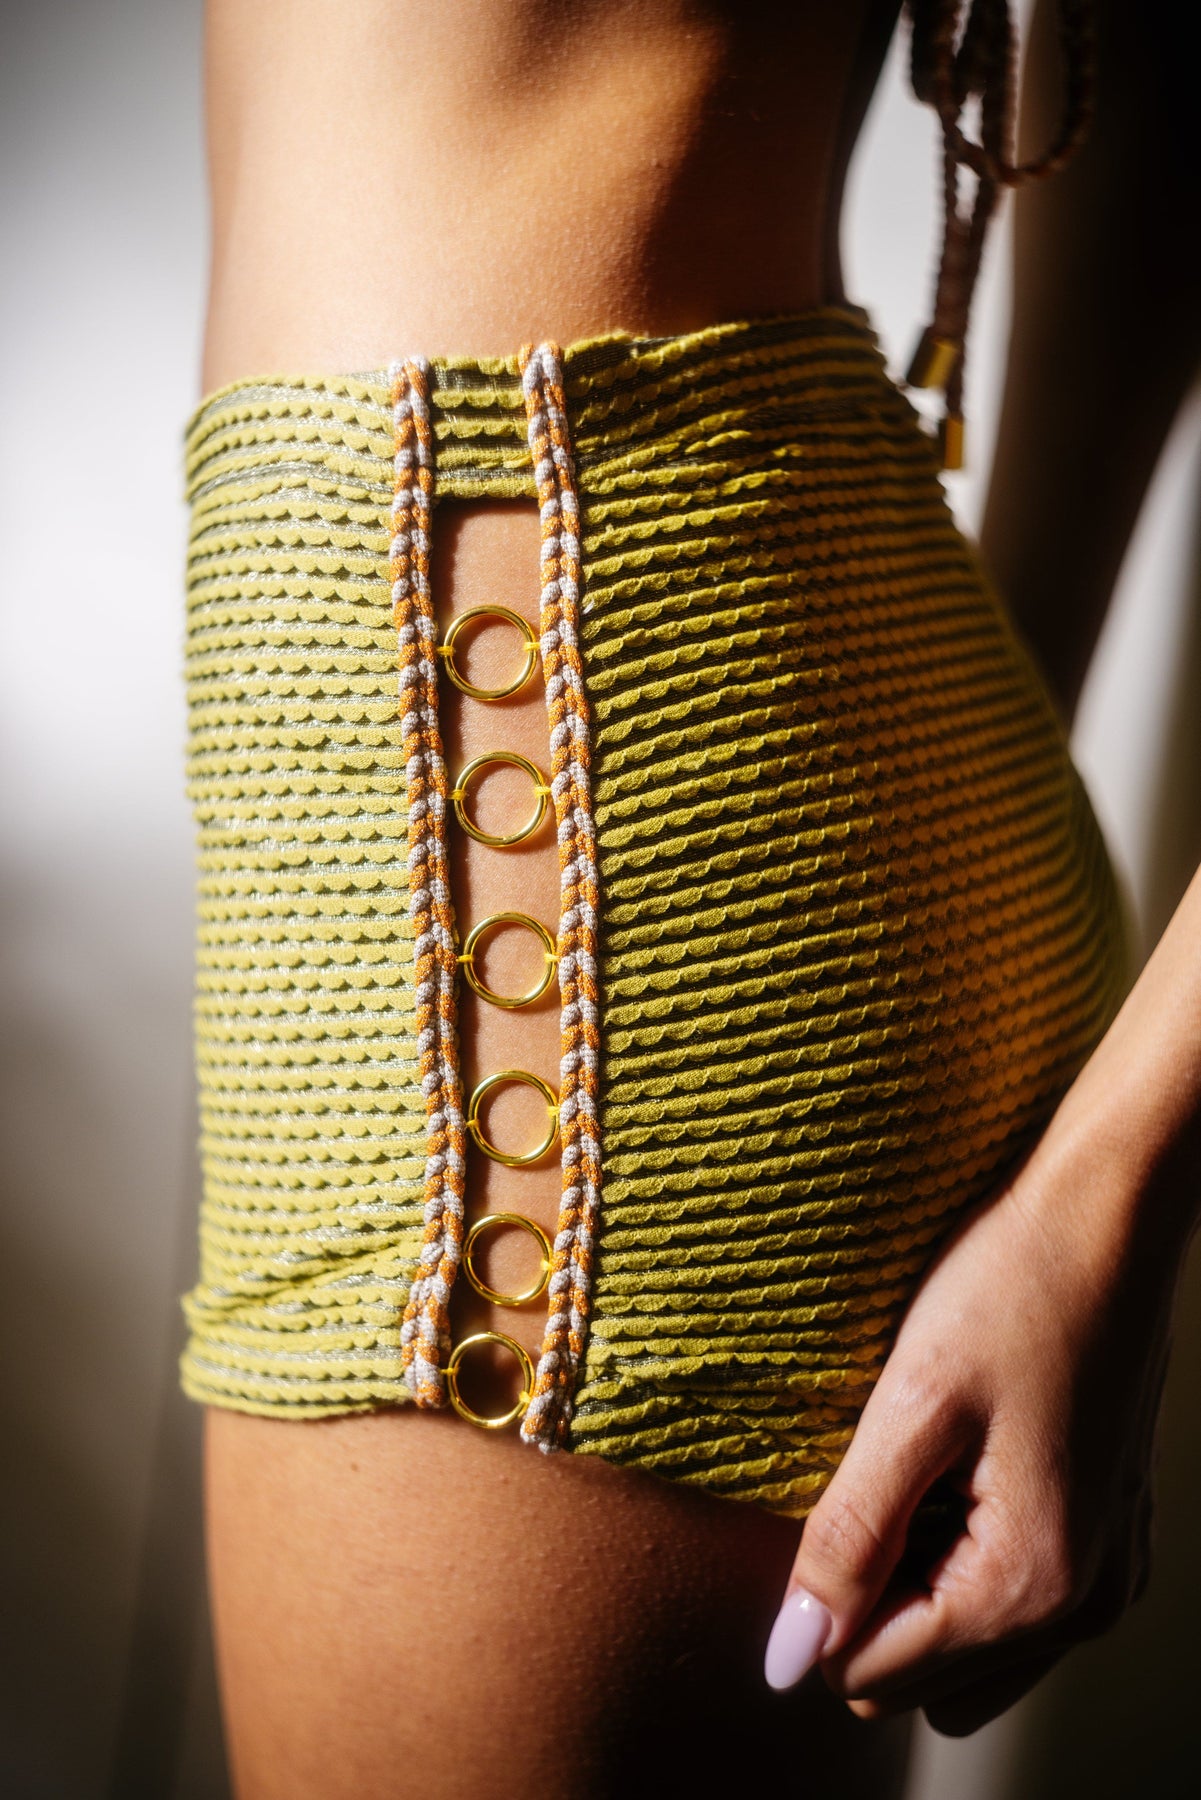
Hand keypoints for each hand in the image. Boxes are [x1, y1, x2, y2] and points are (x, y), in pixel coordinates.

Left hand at [763, 1069, 1194, 1735]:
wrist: (1107, 1210)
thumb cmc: (1010, 1287)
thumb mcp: (910, 1405)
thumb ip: (848, 1538)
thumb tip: (787, 1658)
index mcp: (1030, 1589)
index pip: (871, 1677)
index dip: (818, 1604)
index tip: (822, 1501)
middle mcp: (1084, 1608)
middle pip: (918, 1679)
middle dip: (868, 1601)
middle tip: (867, 1481)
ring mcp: (1106, 1575)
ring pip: (965, 1652)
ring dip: (915, 1586)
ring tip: (912, 1472)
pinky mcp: (1108, 1534)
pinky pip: (1012, 1604)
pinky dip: (962, 1560)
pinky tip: (957, 1466)